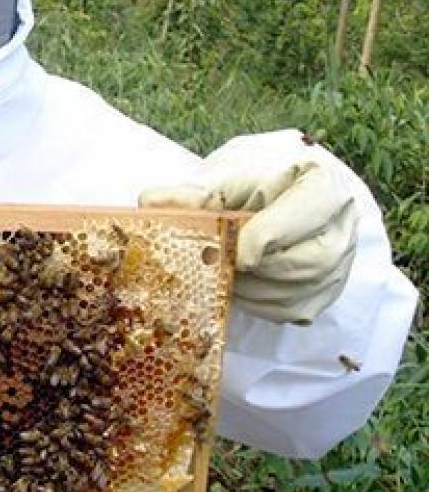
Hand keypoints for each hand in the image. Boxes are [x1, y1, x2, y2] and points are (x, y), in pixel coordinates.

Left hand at [140, 140, 359, 323]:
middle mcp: (341, 228)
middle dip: (251, 267)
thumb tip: (149, 201)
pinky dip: (253, 301)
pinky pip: (286, 311)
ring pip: (293, 291)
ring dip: (246, 285)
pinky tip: (234, 282)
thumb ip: (193, 193)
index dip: (269, 234)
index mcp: (324, 186)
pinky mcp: (323, 296)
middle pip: (304, 261)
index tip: (233, 249)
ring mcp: (338, 267)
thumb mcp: (226, 180)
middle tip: (214, 260)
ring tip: (218, 267)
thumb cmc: (252, 186)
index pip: (309, 211)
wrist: (276, 200)